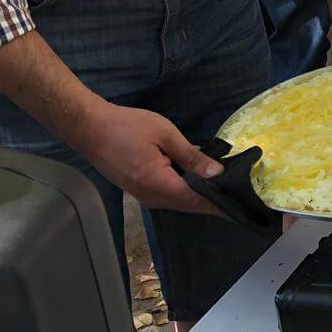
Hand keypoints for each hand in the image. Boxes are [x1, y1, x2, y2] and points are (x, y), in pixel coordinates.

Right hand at [64, 97, 224, 212]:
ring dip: (201, 197)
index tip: (242, 205)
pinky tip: (199, 181)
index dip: (221, 203)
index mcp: (159, 185)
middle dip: (214, 201)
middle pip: (191, 205)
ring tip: (225, 187)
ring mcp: (144, 197)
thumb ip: (192, 156)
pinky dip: (186, 191)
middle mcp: (152, 198)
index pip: (198, 200)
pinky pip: (169, 196)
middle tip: (239, 194)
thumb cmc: (126, 126)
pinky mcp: (139, 191)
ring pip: (180, 203)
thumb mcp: (165, 135)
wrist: (88, 128)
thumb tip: (217, 173)